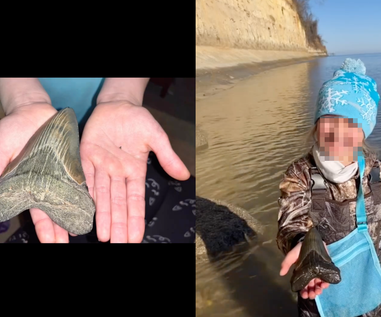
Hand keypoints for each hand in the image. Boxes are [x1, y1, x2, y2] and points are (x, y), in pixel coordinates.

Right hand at [0, 103, 73, 242]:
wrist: (32, 112)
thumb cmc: (10, 132)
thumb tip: (1, 200)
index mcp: (29, 186)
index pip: (37, 212)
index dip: (44, 227)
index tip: (50, 242)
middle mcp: (47, 183)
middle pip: (57, 209)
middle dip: (61, 227)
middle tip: (68, 243)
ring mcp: (61, 174)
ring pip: (71, 198)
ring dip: (77, 213)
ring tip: (84, 229)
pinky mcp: (73, 164)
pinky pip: (82, 180)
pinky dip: (87, 192)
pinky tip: (94, 205)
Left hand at [80, 101, 189, 242]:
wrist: (117, 104)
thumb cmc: (138, 120)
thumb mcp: (156, 137)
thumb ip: (168, 157)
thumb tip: (184, 175)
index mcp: (135, 170)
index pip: (135, 200)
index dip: (135, 219)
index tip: (136, 238)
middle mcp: (118, 173)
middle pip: (118, 203)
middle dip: (119, 224)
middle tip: (119, 245)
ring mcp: (101, 166)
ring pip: (102, 195)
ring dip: (103, 216)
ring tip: (105, 237)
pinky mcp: (85, 156)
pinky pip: (84, 177)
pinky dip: (85, 193)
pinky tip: (86, 211)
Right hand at [280, 241, 329, 299]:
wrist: (310, 241)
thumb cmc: (299, 249)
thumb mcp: (291, 256)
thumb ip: (286, 263)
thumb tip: (281, 273)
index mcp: (302, 273)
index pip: (303, 285)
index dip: (303, 291)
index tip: (304, 295)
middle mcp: (311, 275)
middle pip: (312, 287)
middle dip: (312, 292)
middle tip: (311, 295)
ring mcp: (319, 272)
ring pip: (319, 284)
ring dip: (319, 289)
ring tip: (318, 291)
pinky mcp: (326, 268)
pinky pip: (327, 278)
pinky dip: (326, 283)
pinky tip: (325, 285)